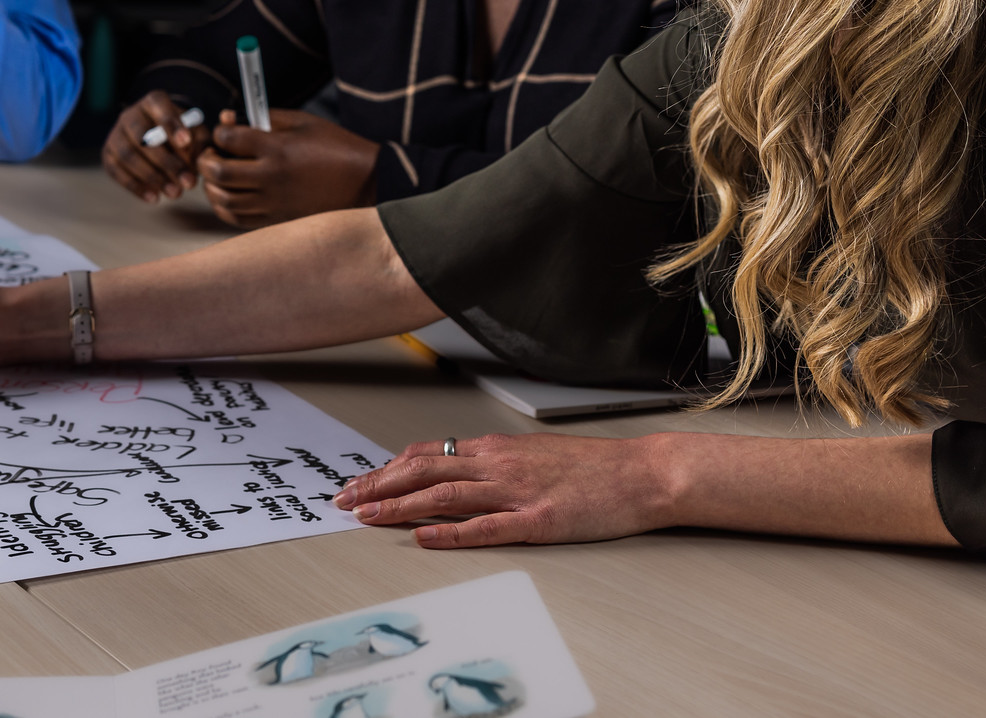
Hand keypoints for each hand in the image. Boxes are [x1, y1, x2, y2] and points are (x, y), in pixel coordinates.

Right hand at [102, 91, 211, 202]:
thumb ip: (200, 143)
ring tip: (175, 193)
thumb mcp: (196, 133)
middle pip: (142, 136)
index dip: (170, 124)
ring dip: (153, 177)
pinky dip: (135, 186)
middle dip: (166, 162)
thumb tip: (196, 161)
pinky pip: (116, 171)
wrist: (159, 139)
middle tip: (188, 183)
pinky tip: (154, 198)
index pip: (158, 105)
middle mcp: (130, 114)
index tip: (185, 142)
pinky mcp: (108, 154)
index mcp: (153, 102)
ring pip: (128, 155)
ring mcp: (116, 134)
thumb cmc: (182, 135)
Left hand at [197, 108, 380, 228]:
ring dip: (210, 184)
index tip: (223, 130)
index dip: (218, 131)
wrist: (365, 182)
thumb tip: (228, 119)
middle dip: (205, 159)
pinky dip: (223, 206)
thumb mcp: (301, 122)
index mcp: (277, 148)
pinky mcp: (277, 220)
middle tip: (210, 154)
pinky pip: (236, 218)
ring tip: (215, 174)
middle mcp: (271, 178)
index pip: (228, 138)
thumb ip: (263, 119)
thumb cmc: (334, 146)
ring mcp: (273, 203)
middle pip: (217, 171)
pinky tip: (226, 194)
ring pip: (223, 198)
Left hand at [333, 432, 675, 547]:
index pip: (426, 455)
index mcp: (494, 449)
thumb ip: (490, 462)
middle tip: (343, 500)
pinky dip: (450, 531)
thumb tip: (449, 469)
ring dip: (400, 506)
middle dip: (378, 485)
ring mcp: (517, 492)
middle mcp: (498, 464)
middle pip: (423, 471)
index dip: (386, 469)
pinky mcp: (539, 520)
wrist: (641, 473)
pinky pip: (486, 526)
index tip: (357, 482)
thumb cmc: (590, 468)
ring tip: (366, 516)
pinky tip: (424, 536)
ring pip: (444, 495)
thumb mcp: (531, 455)